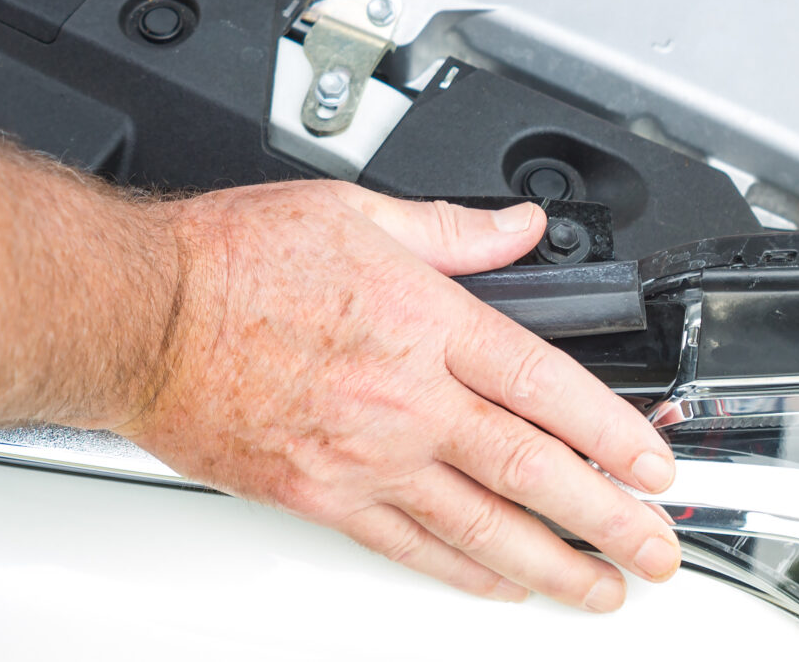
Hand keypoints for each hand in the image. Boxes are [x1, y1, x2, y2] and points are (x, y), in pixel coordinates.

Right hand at [122, 182, 680, 608]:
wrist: (141, 315)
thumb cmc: (230, 258)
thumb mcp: (354, 212)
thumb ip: (450, 228)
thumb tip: (518, 224)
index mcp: (423, 320)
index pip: (544, 385)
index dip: (612, 432)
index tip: (653, 463)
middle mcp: (404, 398)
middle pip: (531, 470)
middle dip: (608, 517)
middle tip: (657, 548)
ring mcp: (364, 456)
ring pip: (480, 526)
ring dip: (553, 564)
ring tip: (601, 588)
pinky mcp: (319, 495)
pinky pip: (408, 547)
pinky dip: (463, 573)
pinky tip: (501, 586)